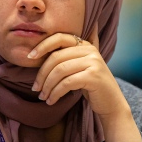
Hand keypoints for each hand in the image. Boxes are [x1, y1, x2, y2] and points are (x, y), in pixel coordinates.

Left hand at [28, 27, 141, 141]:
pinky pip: (67, 83)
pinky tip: (52, 101)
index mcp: (85, 45)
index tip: (29, 58)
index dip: (42, 46)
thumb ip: (67, 57)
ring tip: (43, 97)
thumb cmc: (91, 87)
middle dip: (42, 74)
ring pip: (60, 71)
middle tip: (36, 88)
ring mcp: (94, 62)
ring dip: (48, 86)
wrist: (111, 104)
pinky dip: (56, 93)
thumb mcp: (80, 68)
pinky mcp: (93, 76)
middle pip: (57, 57)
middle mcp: (90, 50)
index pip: (59, 38)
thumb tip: (39, 51)